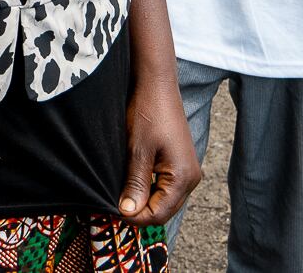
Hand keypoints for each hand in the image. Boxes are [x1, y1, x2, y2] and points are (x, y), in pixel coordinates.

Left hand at [119, 74, 200, 225]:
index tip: (111, 212)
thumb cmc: (148, 112)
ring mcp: (186, 170)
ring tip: (120, 194)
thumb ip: (135, 184)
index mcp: (184, 178)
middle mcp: (190, 178)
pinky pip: (164, 186)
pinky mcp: (179, 162)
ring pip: (163, 199)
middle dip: (139, 211)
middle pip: (163, 210)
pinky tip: (131, 181)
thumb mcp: (137, 151)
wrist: (156, 84)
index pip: (159, 214)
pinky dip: (148, 188)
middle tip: (112, 205)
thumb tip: (128, 213)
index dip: (135, 217)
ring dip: (143, 200)